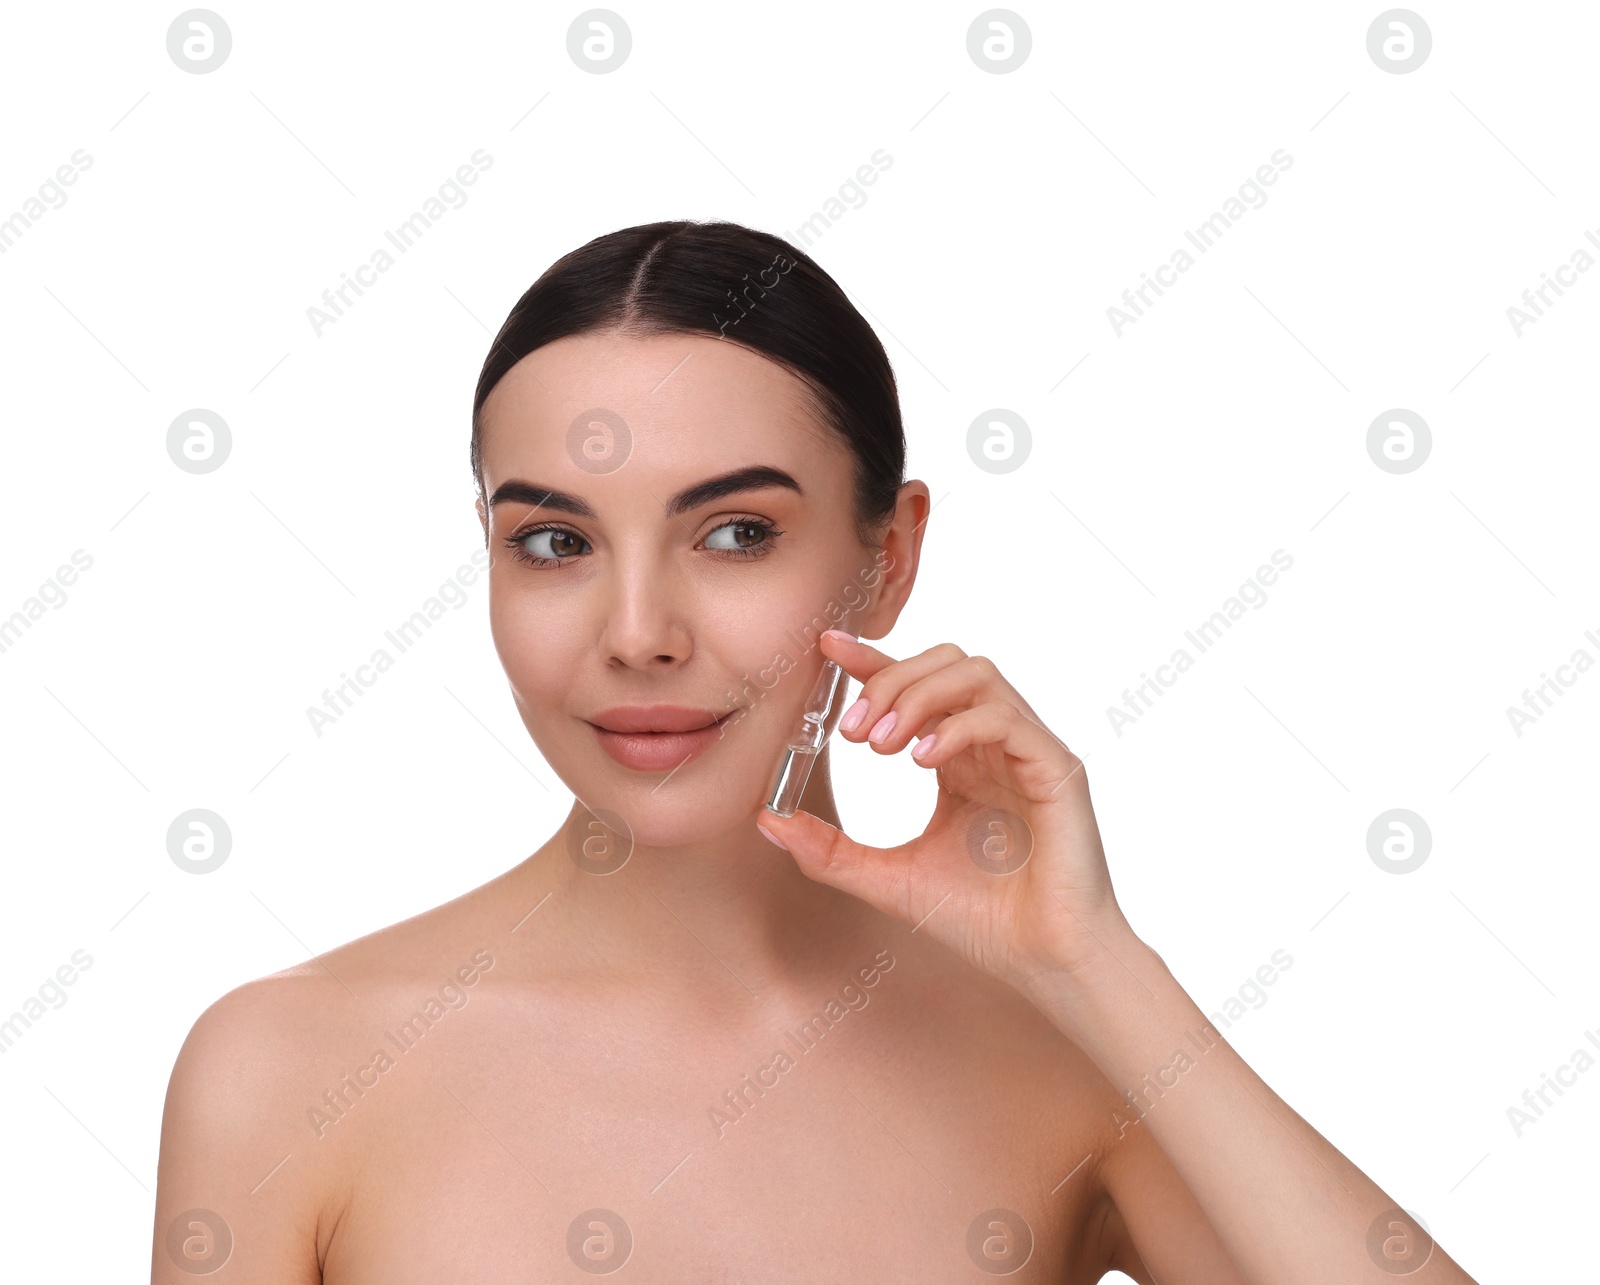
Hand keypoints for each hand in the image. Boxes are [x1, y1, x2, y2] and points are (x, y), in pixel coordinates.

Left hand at [756, 630, 1132, 995]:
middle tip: (851, 732)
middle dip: (890, 681)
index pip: (915, 686)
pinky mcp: (1057, 768)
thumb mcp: (886, 878)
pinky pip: (1007, 717)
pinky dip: (959, 727)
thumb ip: (828, 850)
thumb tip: (768, 817)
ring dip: (919, 696)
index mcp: (959, 760)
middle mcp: (995, 744)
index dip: (872, 661)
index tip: (826, 649)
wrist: (1043, 963)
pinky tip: (923, 761)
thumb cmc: (980, 920)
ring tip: (883, 747)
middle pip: (945, 663)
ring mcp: (1029, 751)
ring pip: (976, 674)